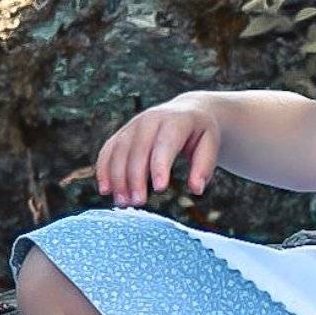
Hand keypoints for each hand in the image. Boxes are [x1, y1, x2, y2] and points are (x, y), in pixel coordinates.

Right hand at [95, 94, 224, 205]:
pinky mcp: (123, 133)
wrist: (187, 111)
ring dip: (117, 178)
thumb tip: (196, 189)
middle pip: (138, 149)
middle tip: (138, 203)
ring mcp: (133, 125)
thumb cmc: (201, 133)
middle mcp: (150, 119)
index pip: (165, 143)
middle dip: (135, 177)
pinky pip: (108, 150)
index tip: (160, 189)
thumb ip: (204, 166)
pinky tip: (105, 190)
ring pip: (119, 151)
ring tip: (122, 203)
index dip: (160, 165)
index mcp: (175, 120)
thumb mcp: (211, 145)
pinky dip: (104, 170)